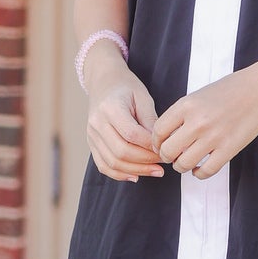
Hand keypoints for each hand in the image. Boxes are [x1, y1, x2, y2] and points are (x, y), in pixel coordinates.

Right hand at [86, 55, 164, 180]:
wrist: (103, 82)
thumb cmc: (126, 87)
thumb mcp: (143, 97)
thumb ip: (151, 121)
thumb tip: (161, 145)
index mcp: (110, 108)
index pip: (132, 134)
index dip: (150, 146)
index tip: (166, 149)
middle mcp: (97, 123)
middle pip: (121, 151)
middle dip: (145, 162)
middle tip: (164, 164)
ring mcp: (91, 135)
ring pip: (112, 162)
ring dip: (136, 171)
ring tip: (155, 172)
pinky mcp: (91, 144)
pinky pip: (103, 165)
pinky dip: (119, 175)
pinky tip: (136, 176)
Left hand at [151, 66, 257, 179]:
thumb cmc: (229, 91)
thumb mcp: (198, 96)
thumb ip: (181, 114)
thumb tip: (166, 137)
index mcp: (186, 105)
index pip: (158, 131)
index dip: (156, 142)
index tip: (161, 145)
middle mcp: (197, 121)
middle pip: (168, 150)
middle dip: (167, 156)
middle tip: (172, 156)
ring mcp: (214, 136)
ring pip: (184, 164)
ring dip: (181, 167)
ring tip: (185, 163)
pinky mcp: (229, 148)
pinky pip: (207, 171)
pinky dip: (199, 174)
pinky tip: (199, 169)